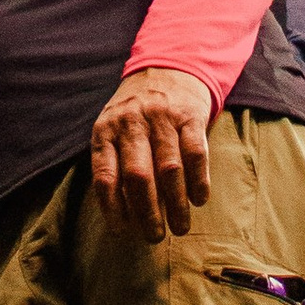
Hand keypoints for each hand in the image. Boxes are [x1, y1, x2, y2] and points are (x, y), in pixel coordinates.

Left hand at [89, 66, 214, 241]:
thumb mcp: (113, 129)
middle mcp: (131, 123)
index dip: (112, 209)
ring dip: (176, 204)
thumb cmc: (137, 112)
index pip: (105, 176)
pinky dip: (198, 181)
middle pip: (138, 177)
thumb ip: (114, 163)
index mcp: (105, 131)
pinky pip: (195, 153)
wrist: (168, 67)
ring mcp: (161, 117)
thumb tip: (123, 216)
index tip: (123, 233)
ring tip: (180, 227)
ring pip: (169, 169)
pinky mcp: (189, 115)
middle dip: (147, 213)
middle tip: (155, 237)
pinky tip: (199, 199)